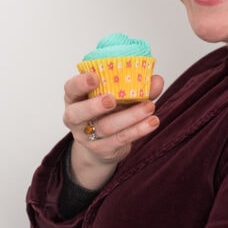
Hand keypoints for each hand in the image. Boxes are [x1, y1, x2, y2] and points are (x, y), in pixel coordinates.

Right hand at [62, 71, 163, 190]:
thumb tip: (156, 80)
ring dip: (129, 116)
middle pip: (77, 113)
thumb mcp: (116, 96)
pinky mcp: (102, 149)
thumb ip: (135, 87)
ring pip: (105, 127)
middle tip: (112, 99)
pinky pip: (120, 139)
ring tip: (149, 106)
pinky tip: (152, 122)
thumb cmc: (108, 112)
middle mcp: (75, 118)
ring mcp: (87, 137)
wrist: (103, 145)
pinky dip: (138, 130)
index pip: (70, 89)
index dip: (80, 83)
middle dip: (94, 106)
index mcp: (75, 98)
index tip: (95, 77)